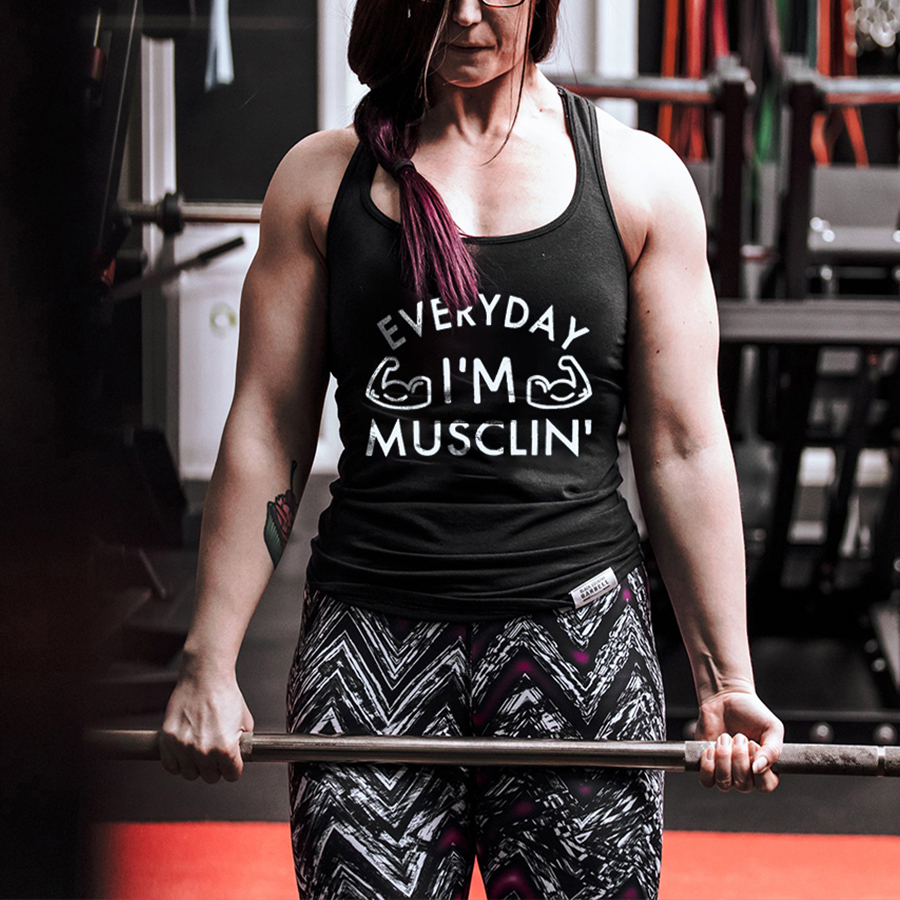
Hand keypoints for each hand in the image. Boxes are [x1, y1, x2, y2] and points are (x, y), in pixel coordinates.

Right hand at [159, 663, 253, 783]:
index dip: (233, 767)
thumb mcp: (245, 722)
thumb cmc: (225, 694)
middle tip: (215, 751)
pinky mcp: (168, 740)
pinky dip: (177, 762)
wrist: (205, 677)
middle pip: (211, 777)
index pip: (232, 776)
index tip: (231, 762)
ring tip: (200, 749)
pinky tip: (184, 751)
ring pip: (190, 774)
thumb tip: (240, 756)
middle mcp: (203, 751)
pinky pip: (170, 766)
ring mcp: (183, 747)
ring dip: (196, 765)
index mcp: (225, 749)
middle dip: (215, 766)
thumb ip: (242, 744)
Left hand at [695, 689, 782, 793]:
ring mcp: (726, 772)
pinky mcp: (708, 766)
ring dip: (723, 757)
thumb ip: (773, 751)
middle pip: (743, 785)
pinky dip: (708, 765)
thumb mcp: (772, 728)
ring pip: (724, 783)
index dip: (759, 769)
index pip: (765, 787)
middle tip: (739, 736)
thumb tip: (758, 768)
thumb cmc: (752, 713)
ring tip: (725, 738)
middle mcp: (745, 775)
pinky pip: (707, 781)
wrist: (727, 699)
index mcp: (765, 769)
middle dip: (739, 757)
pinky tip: (711, 749)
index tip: (754, 745)